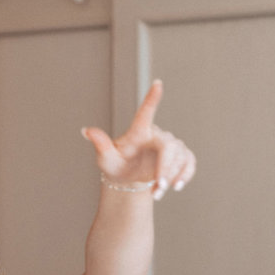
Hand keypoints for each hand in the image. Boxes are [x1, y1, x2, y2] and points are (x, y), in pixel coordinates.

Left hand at [82, 79, 195, 199]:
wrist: (127, 180)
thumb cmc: (115, 166)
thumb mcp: (106, 159)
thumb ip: (101, 145)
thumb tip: (85, 130)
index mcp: (138, 132)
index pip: (145, 113)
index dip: (151, 98)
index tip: (157, 83)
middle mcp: (156, 136)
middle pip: (169, 146)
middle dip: (166, 167)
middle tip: (159, 184)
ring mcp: (170, 146)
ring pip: (181, 156)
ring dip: (172, 176)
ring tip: (159, 191)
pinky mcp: (180, 157)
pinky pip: (189, 162)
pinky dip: (185, 175)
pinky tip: (176, 186)